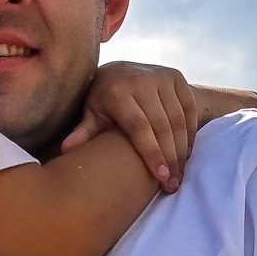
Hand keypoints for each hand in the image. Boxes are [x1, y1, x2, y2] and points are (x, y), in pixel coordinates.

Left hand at [60, 62, 194, 190]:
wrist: (120, 70)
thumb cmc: (103, 101)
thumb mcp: (92, 115)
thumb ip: (84, 132)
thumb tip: (65, 151)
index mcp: (117, 90)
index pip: (139, 126)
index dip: (152, 152)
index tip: (161, 177)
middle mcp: (140, 79)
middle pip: (162, 125)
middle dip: (170, 158)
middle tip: (172, 185)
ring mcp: (161, 76)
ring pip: (178, 119)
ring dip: (182, 149)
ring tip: (179, 175)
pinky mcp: (176, 77)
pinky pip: (188, 109)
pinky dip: (190, 132)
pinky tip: (186, 154)